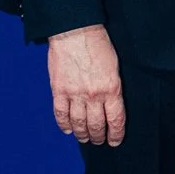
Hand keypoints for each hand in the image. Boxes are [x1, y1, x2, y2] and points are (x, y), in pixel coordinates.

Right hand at [48, 25, 125, 146]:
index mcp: (112, 89)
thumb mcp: (115, 67)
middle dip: (98, 136)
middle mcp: (94, 95)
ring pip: (78, 123)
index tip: (115, 141)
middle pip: (96, 125)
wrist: (76, 31)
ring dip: (82, 134)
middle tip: (99, 141)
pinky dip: (64, 125)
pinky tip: (68, 129)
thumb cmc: (98, 45)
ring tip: (84, 138)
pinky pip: (60, 114)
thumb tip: (111, 104)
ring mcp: (75, 94)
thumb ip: (113, 88)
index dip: (115, 134)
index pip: (115, 120)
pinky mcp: (58, 91)